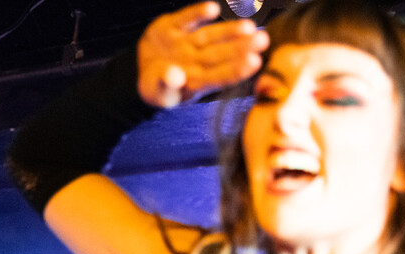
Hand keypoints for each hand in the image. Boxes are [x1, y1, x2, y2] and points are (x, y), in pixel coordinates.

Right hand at [138, 2, 268, 107]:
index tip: (254, 62)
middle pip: (220, 53)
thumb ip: (165, 85)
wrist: (141, 71)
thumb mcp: (159, 93)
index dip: (237, 69)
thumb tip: (175, 76)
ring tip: (248, 26)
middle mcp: (195, 61)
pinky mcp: (172, 27)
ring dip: (228, 30)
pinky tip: (212, 9)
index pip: (219, 76)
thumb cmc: (158, 87)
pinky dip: (197, 13)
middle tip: (263, 39)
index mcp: (195, 81)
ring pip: (209, 36)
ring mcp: (185, 43)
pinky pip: (186, 19)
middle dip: (241, 47)